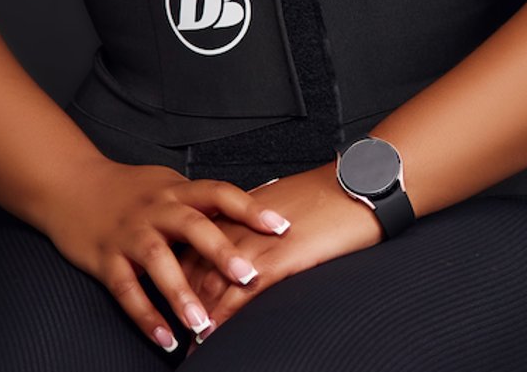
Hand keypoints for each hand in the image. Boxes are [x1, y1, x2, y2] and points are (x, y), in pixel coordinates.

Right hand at [31, 156, 290, 353]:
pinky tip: (166, 339)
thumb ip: (199, 199)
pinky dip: (146, 316)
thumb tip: (248, 204)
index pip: (219, 193)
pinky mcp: (105, 258)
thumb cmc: (127, 188)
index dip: (250, 208)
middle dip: (222, 252)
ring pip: (158, 262)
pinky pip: (126, 290)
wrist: (70, 184)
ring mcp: (129, 234)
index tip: (281, 226)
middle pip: (193, 227)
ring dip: (181, 294)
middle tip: (248, 278)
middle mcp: (155, 208)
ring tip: (203, 324)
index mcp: (175, 189)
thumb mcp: (166, 184)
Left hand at [182, 162, 380, 332]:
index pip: (194, 242)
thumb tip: (247, 232)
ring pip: (209, 284)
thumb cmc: (328, 193)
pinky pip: (238, 295)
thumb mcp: (282, 199)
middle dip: (180, 300)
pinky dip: (220, 318)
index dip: (180, 272)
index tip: (173, 294)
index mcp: (241, 209)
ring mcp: (255, 243)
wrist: (357, 186)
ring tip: (186, 341)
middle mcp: (240, 225)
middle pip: (193, 266)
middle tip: (170, 327)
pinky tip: (211, 335)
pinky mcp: (276, 260)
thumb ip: (256, 216)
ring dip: (194, 316)